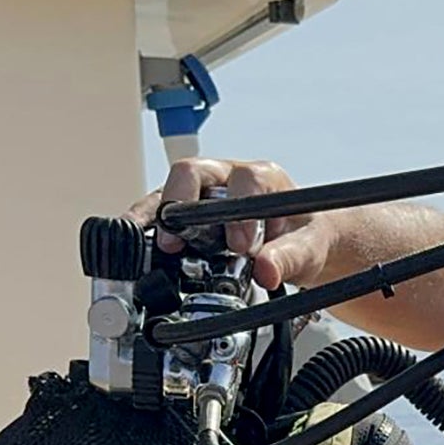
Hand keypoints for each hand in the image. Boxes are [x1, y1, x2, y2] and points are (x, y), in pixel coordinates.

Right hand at [124, 157, 333, 290]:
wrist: (302, 245)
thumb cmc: (305, 238)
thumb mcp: (309, 250)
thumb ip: (290, 258)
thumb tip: (266, 271)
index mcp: (262, 179)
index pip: (244, 181)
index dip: (237, 212)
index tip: (239, 245)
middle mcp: (227, 179)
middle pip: (191, 173)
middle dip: (178, 203)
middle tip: (174, 240)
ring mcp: (203, 195)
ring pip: (168, 191)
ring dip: (151, 216)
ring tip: (135, 239)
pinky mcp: (187, 215)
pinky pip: (160, 215)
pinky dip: (145, 229)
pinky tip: (134, 245)